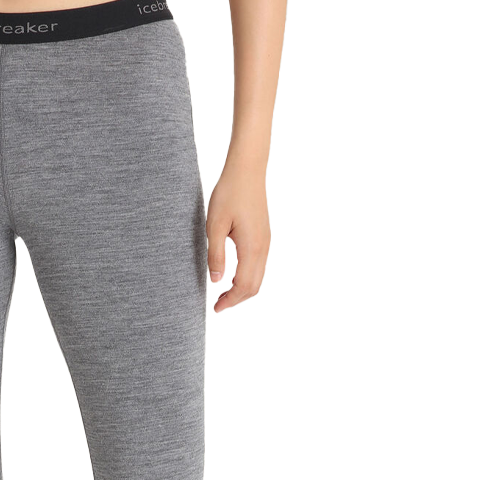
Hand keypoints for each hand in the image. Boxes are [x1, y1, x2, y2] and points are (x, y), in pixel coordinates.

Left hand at [206, 163, 270, 313]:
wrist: (247, 171)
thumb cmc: (229, 194)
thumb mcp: (214, 225)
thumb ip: (215, 255)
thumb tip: (216, 281)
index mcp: (252, 247)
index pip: (244, 286)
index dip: (230, 301)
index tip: (216, 308)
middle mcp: (263, 248)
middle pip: (254, 286)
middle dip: (237, 300)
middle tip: (218, 305)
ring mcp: (266, 243)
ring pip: (258, 277)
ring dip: (242, 290)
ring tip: (223, 294)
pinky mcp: (264, 237)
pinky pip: (259, 266)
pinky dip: (247, 278)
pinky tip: (232, 277)